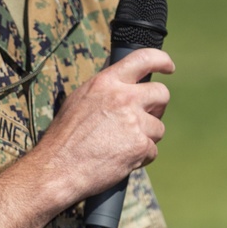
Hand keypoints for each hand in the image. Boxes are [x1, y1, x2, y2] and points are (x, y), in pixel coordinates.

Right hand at [35, 46, 173, 203]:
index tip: (168, 67)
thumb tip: (121, 86)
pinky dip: (141, 157)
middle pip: (161, 94)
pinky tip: (121, 159)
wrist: (58, 168)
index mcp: (106, 82)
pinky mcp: (140, 146)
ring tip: (121, 145)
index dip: (162, 60)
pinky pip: (152, 150)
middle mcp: (123, 98)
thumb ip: (105, 91)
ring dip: (146, 137)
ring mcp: (134, 122)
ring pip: (158, 127)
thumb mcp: (79, 100)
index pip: (144, 59)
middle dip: (157, 107)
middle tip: (146, 118)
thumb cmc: (64, 138)